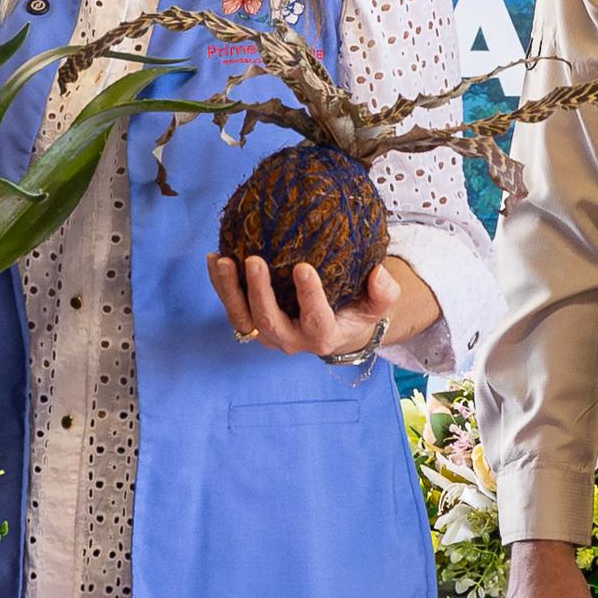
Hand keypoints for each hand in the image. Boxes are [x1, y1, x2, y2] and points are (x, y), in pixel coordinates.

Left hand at [207, 249, 439, 364]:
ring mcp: (267, 333)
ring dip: (230, 290)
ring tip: (223, 260)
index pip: (316, 319)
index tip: (304, 268)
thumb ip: (384, 292)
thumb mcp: (377, 305)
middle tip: (254, 260)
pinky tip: (213, 258)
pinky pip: (232, 306)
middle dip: (259, 292)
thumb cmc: (356, 311)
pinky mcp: (252, 322)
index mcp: (323, 336)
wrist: (335, 329)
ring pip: (243, 318)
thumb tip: (379, 273)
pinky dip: (220, 284)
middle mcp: (291, 339)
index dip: (309, 296)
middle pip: (268, 321)